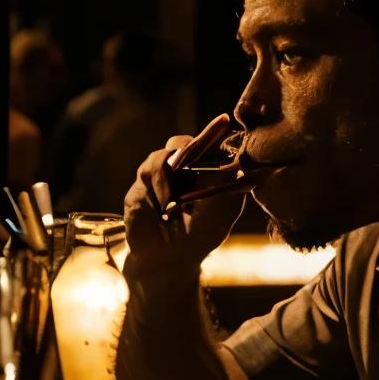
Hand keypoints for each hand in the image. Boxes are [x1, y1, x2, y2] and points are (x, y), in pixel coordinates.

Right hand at [123, 115, 244, 277]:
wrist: (165, 259)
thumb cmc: (199, 236)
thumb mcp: (221, 211)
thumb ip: (225, 183)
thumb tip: (234, 159)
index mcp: (211, 171)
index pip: (215, 144)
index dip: (217, 132)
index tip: (223, 120)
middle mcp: (189, 167)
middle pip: (192, 140)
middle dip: (199, 143)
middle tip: (200, 153)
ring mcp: (166, 171)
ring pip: (172, 150)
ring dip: (176, 176)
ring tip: (175, 206)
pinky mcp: (144, 178)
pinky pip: (153, 167)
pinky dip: (161, 186)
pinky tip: (164, 207)